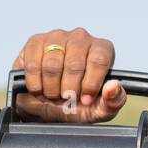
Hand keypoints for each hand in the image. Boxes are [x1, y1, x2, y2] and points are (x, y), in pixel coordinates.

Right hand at [11, 27, 126, 122]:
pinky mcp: (36, 42)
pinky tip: (39, 89)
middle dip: (69, 90)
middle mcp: (81, 38)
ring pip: (53, 64)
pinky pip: (33, 63)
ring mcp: (57, 37)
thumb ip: (113, 101)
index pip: (99, 60)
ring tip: (52, 95)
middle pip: (75, 64)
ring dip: (51, 88)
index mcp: (102, 50)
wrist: (48, 106)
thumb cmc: (77, 105)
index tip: (85, 100)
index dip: (90, 83)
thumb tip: (113, 86)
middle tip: (66, 99)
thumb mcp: (99, 110)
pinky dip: (35, 83)